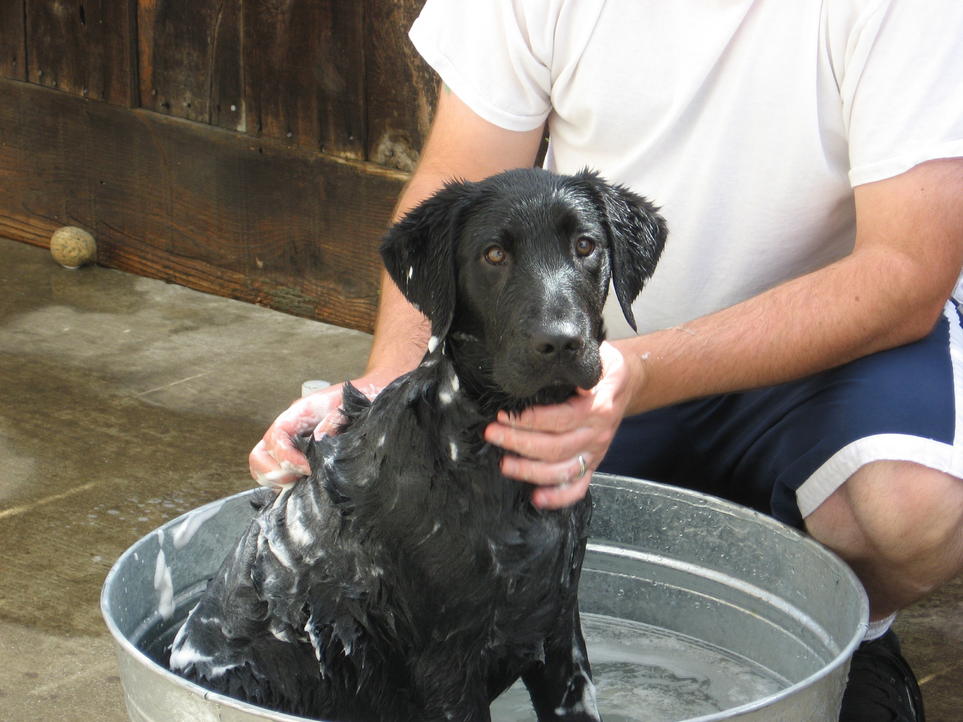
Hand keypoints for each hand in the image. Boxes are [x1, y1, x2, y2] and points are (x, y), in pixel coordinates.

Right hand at [248, 375, 386, 486]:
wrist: (373, 395)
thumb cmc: (362, 400)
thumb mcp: (351, 405)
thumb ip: (334, 420)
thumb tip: (319, 439)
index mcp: (299, 413)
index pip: (276, 437)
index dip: (286, 457)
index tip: (308, 469)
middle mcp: (289, 430)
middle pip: (260, 455)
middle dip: (275, 473)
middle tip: (300, 480)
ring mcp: (291, 444)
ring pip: (264, 468)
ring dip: (279, 481)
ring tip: (303, 485)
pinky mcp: (300, 458)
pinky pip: (281, 475)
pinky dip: (287, 485)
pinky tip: (308, 487)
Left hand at [483, 342, 638, 508]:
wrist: (628, 383)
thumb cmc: (605, 368)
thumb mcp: (598, 357)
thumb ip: (579, 367)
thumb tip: (556, 370)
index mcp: (597, 408)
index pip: (561, 418)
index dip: (531, 420)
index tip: (504, 414)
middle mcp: (597, 433)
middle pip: (556, 447)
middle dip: (519, 442)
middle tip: (493, 434)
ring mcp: (595, 452)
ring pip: (562, 470)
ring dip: (531, 471)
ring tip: (505, 464)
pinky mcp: (592, 464)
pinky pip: (578, 487)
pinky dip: (559, 497)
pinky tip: (537, 498)